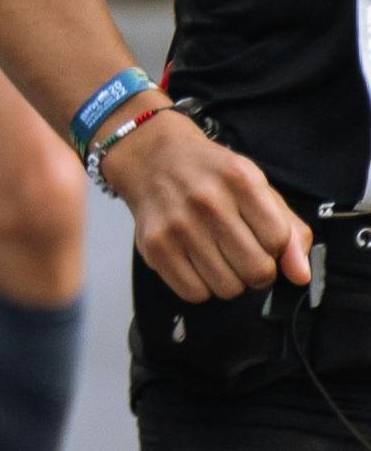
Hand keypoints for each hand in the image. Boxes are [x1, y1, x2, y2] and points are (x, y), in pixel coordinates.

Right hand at [116, 106, 320, 307]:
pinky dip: (201, 286)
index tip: (261, 237)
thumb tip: (300, 276)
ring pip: (228, 288)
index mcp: (240, 180)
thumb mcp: (258, 188)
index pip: (278, 241)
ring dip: (230, 280)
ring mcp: (177, 225)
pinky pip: (194, 293)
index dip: (275, 246)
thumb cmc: (212, 176)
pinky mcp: (154, 246)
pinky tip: (196, 263)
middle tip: (243, 255)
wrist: (152, 157)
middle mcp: (207, 201)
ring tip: (218, 257)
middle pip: (256, 270)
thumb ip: (290, 231)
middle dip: (257, 270)